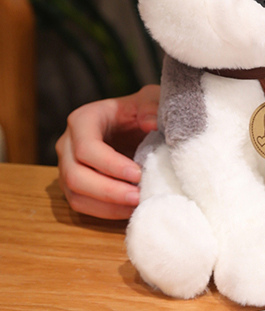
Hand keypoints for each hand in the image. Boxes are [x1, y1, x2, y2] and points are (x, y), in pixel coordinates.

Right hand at [55, 85, 159, 219]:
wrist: (135, 122)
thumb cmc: (140, 109)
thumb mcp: (150, 99)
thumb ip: (151, 106)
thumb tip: (150, 124)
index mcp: (83, 120)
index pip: (86, 147)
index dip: (110, 164)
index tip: (137, 173)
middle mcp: (67, 144)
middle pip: (75, 175)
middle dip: (108, 190)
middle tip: (138, 196)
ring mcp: (67, 166)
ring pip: (75, 195)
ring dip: (106, 206)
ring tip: (136, 205)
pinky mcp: (74, 185)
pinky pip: (82, 205)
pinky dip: (105, 211)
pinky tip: (129, 210)